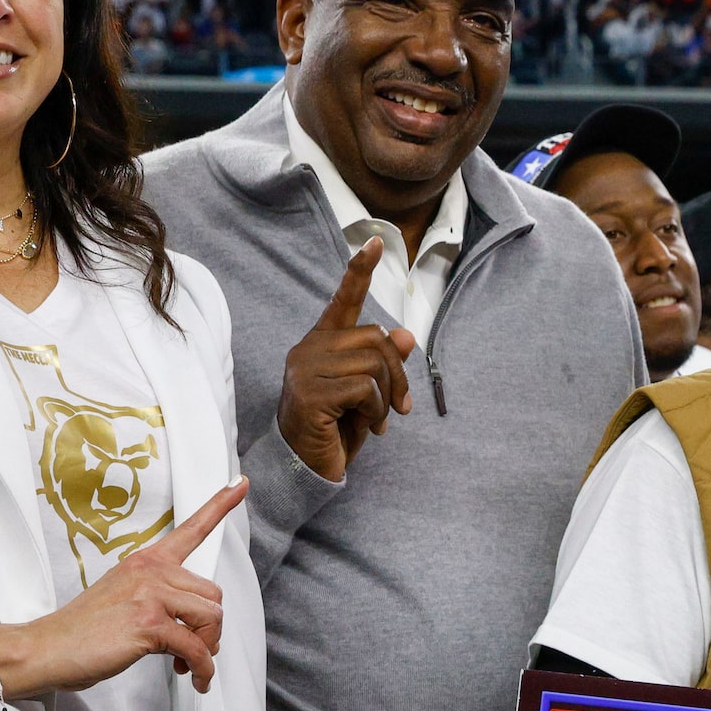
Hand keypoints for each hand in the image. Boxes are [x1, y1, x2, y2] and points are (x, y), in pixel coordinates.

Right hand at [0, 479, 244, 696]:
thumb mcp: (124, 598)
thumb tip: (197, 622)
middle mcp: (151, 571)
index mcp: (145, 561)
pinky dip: (203, 668)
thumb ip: (159, 597)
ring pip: (211, 618)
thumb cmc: (84, 631)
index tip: (240, 482)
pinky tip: (195, 677)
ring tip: (188, 663)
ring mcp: (150, 594)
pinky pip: (196, 647)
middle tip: (193, 648)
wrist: (46, 648)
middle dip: (210, 628)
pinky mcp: (149, 623)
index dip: (219, 505)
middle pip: (213, 594)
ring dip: (207, 647)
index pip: (190, 529)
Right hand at [277, 237, 415, 481]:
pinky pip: (365, 389)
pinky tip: (365, 428)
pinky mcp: (310, 393)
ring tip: (376, 421)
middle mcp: (310, 349)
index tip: (377, 242)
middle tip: (400, 407)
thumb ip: (383, 365)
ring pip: (374, 364)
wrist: (307, 469)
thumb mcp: (368, 395)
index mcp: (323, 344)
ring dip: (387, 399)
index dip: (359, 272)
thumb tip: (405, 336)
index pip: (343, 301)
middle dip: (398, 374)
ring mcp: (306, 369)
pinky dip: (377, 412)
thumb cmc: (336, 430)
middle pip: (377, 339)